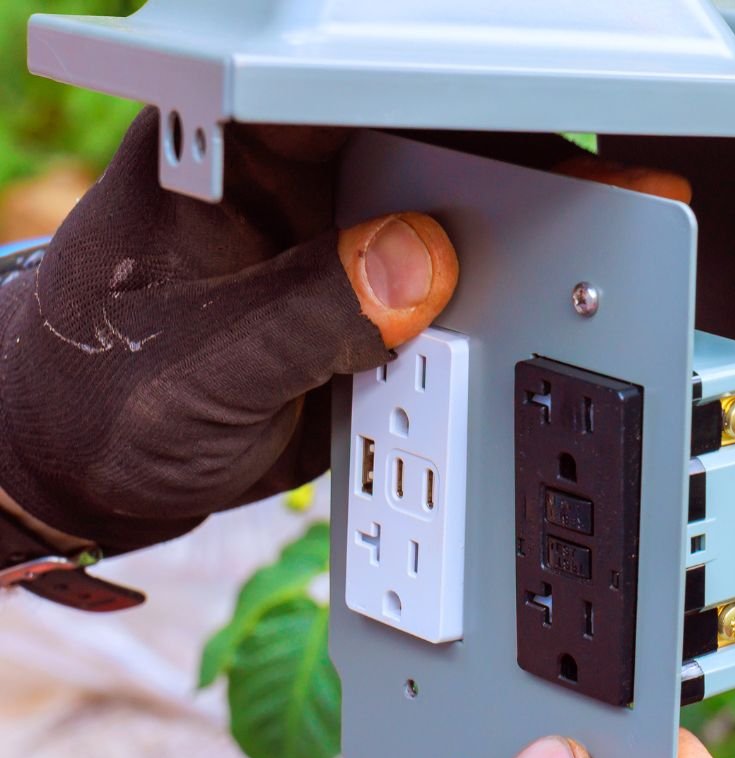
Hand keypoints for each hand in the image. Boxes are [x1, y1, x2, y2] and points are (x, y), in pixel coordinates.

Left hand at [0, 108, 457, 552]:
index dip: (399, 132)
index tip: (451, 188)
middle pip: (401, 171)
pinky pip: (427, 319)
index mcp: (216, 164)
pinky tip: (410, 383)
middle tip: (450, 285)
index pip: (326, 111)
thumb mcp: (204, 368)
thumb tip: (419, 264)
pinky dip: (434, 353)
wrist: (96, 482)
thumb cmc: (95, 407)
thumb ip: (310, 315)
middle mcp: (280, 197)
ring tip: (417, 354)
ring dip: (443, 304)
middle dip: (441, 228)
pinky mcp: (359, 315)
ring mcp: (326, 257)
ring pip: (428, 250)